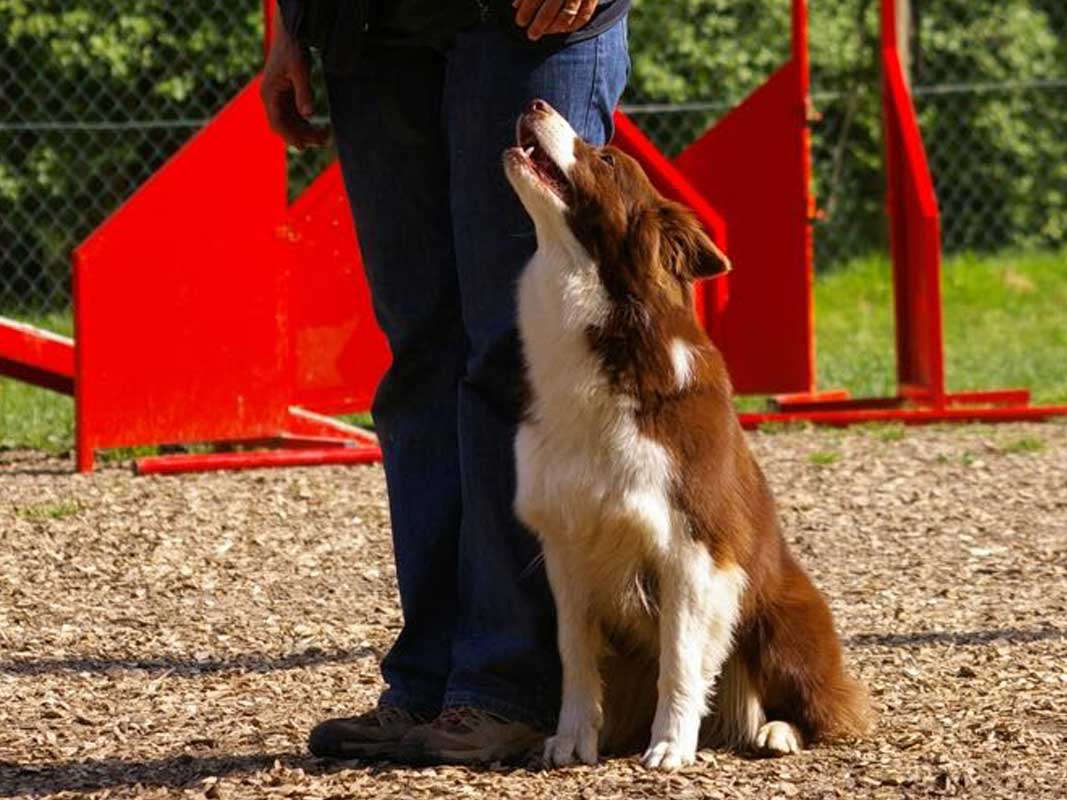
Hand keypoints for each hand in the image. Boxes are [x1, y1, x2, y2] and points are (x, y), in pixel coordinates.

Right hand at [261, 17, 329, 148]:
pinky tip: (319, 127)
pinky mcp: (285, 94)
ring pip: (291, 121)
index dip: (290, 136)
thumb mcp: (300, 70)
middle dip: (302, 135)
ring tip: (326, 137)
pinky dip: (306, 122)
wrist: (290, 33)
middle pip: (285, 125)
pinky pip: (294, 114)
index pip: (277, 122)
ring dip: (306, 130)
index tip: (303, 147)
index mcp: (269, 94)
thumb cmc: (292, 49)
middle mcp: (271, 98)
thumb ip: (304, 93)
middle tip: (324, 141)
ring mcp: (277, 97)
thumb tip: (309, 115)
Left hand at [514, 0, 598, 40]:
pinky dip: (572, 26)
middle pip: (549, 10)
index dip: (525, 12)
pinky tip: (561, 30)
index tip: (520, 22)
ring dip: (553, 29)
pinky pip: (583, 17)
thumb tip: (516, 5)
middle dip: (538, 25)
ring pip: (566, 16)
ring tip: (544, 32)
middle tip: (531, 34)